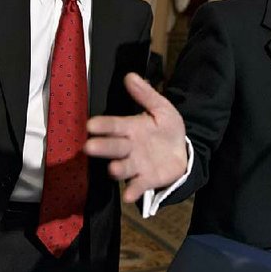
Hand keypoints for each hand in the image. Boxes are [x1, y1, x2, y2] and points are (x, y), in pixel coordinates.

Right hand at [84, 73, 187, 202]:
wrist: (182, 150)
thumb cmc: (166, 128)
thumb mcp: (161, 108)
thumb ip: (145, 94)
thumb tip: (130, 76)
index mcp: (131, 128)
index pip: (115, 125)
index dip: (103, 125)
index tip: (90, 124)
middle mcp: (130, 147)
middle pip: (114, 147)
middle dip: (102, 147)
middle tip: (89, 147)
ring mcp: (137, 164)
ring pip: (124, 166)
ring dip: (117, 169)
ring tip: (113, 169)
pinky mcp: (147, 179)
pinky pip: (138, 185)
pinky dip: (133, 190)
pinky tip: (129, 195)